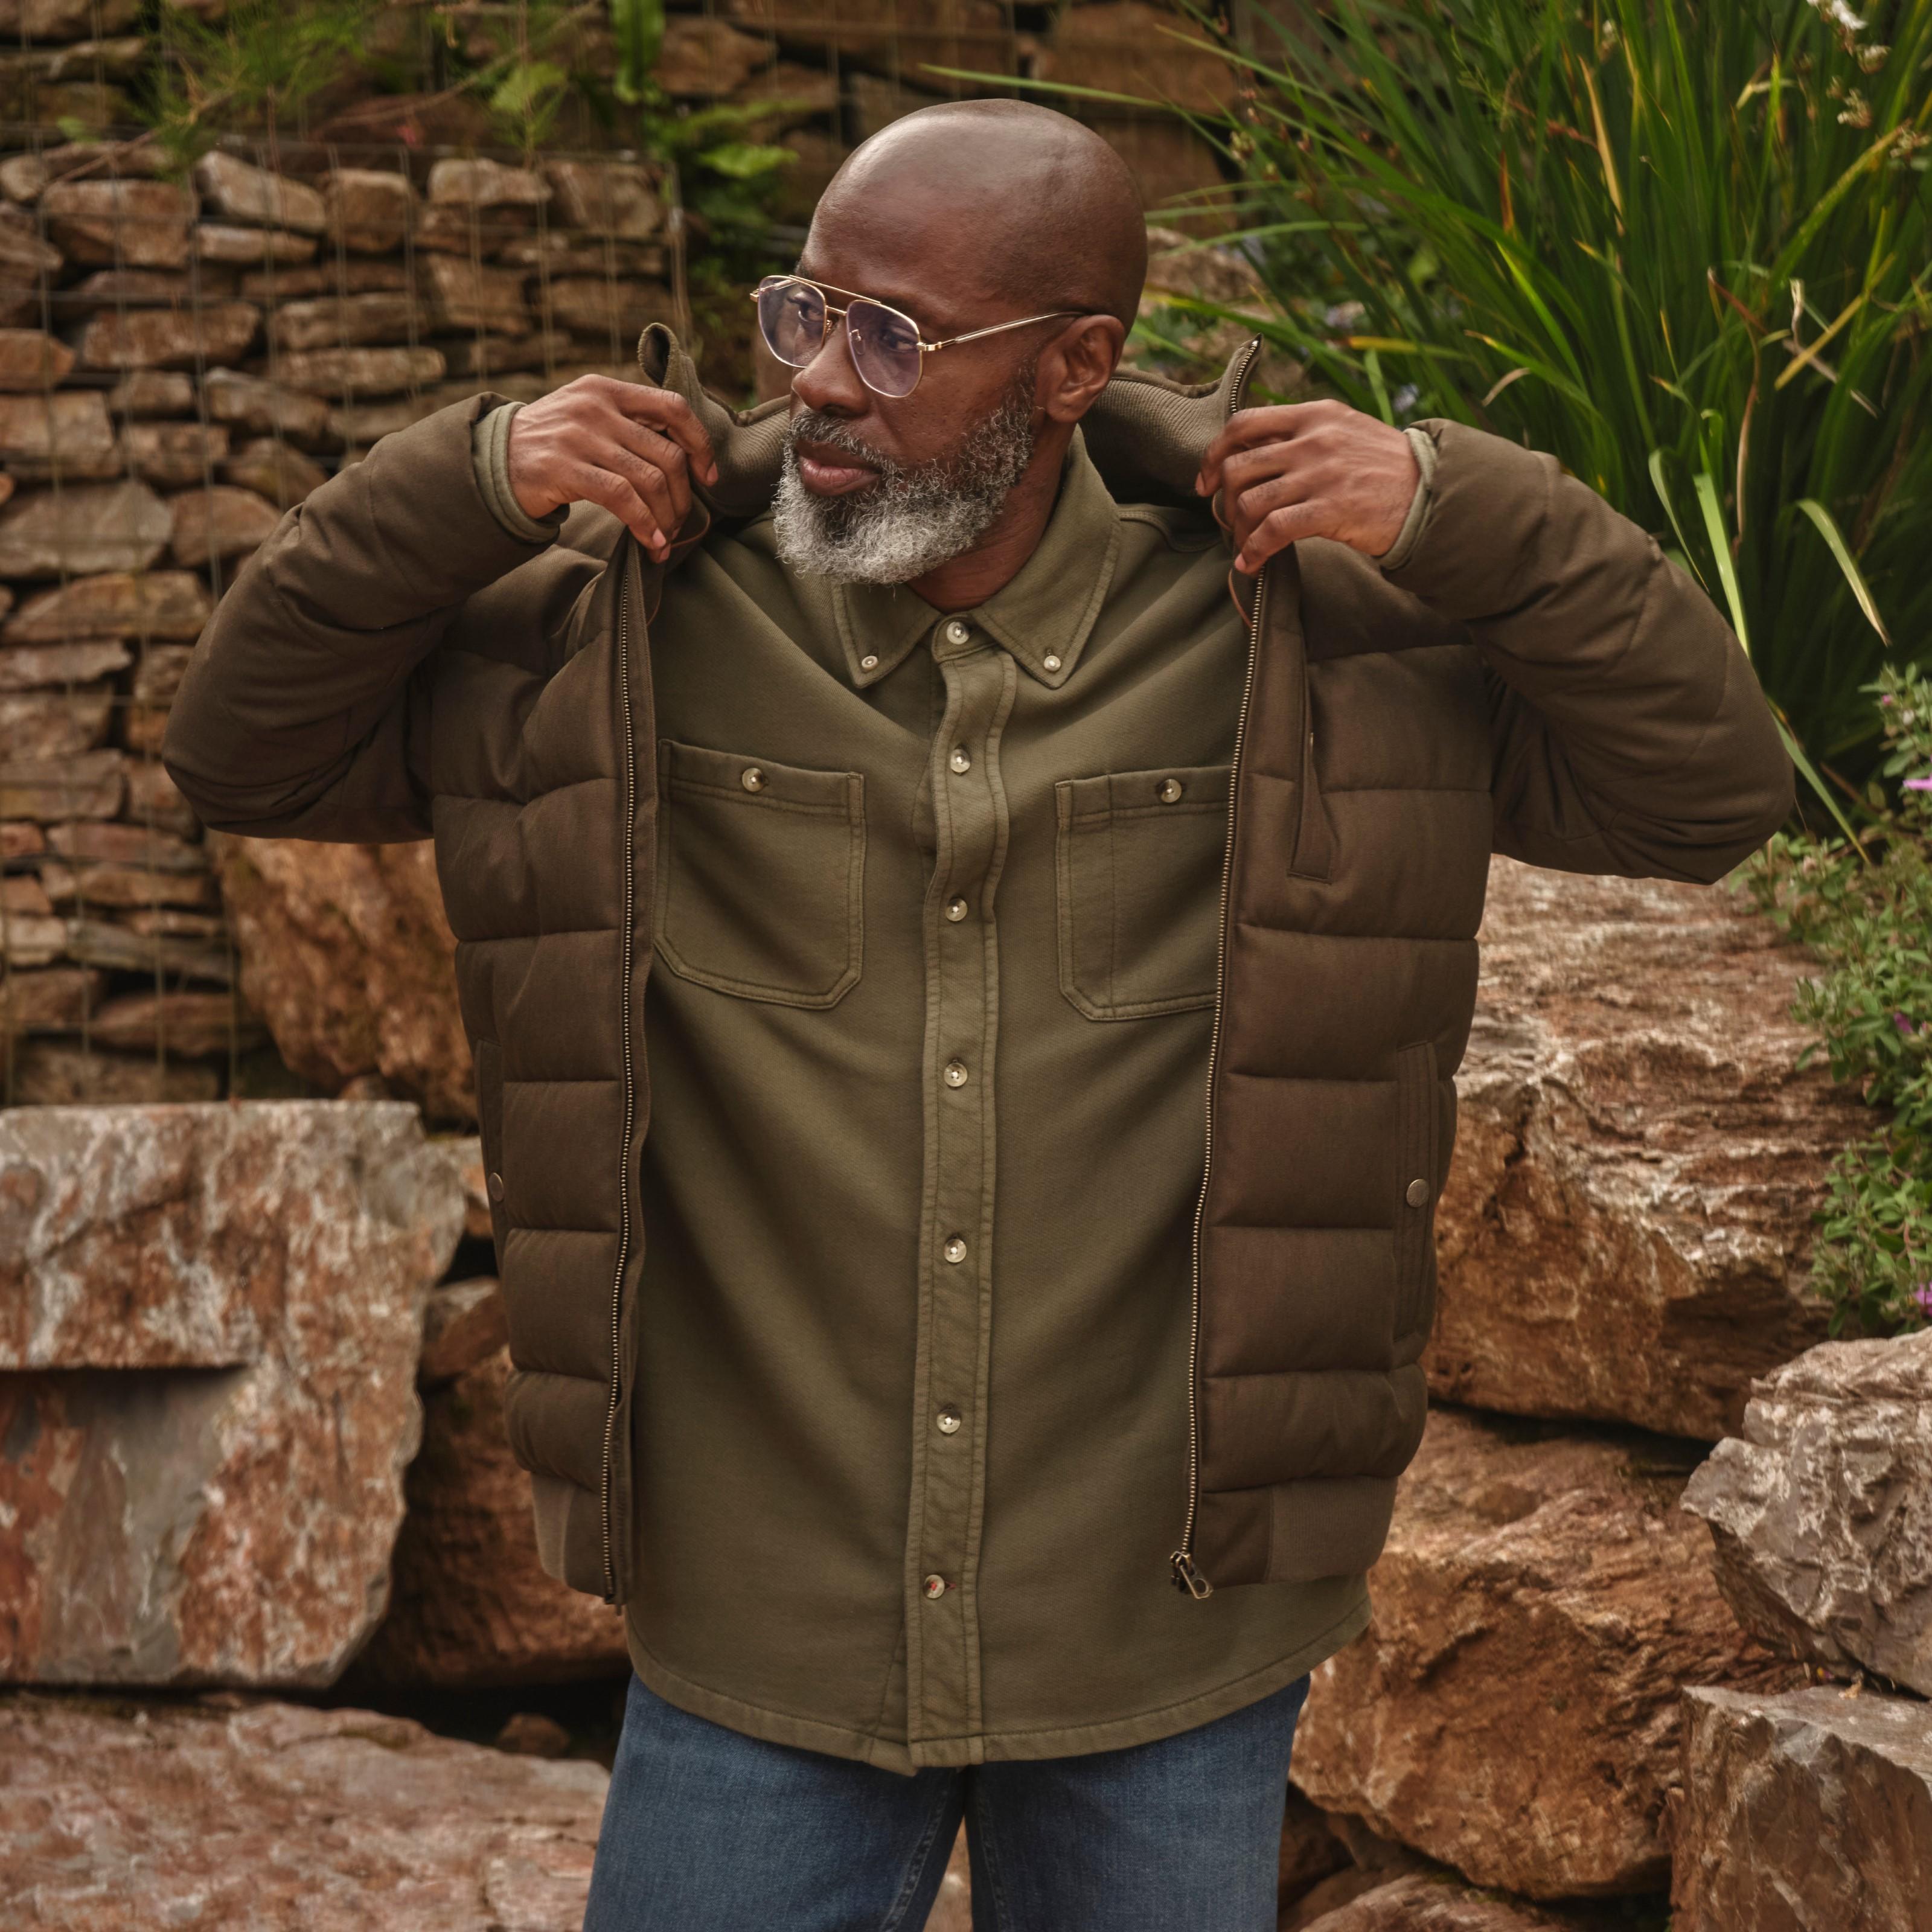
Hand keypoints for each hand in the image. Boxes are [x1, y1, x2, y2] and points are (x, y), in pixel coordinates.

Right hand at [506, 375, 717, 558]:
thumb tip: (684, 454)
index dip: (700, 444)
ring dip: (666, 518)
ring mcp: (580, 436)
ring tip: (664, 538)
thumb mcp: (587, 414)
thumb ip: (628, 422)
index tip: (708, 476)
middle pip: (667, 454)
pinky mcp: (566, 468)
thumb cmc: (551, 444)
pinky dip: (644, 525)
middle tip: (680, 522)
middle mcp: (595, 407)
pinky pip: (623, 500)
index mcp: (607, 389)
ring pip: (650, 479)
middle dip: (682, 497)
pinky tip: (650, 542)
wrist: (492, 460)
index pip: (673, 407)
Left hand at [1196, 400, 1418, 574]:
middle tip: (1229, 521)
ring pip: (1249, 501)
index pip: (1244, 423)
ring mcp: (1320, 474)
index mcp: (1314, 415)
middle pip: (1238, 466)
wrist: (1430, 492)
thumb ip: (1303, 434)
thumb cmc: (1385, 467)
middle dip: (1223, 500)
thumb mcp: (1346, 431)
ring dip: (1237, 531)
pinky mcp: (1329, 509)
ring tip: (1244, 545)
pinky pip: (1271, 531)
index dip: (1215, 453)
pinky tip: (1251, 564)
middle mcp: (1313, 440)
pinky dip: (1253, 551)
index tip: (1206, 480)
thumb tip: (1254, 453)